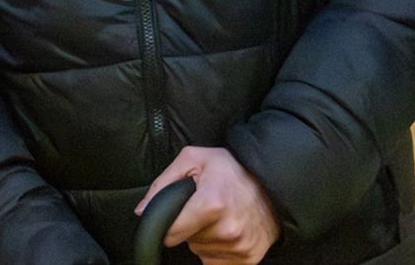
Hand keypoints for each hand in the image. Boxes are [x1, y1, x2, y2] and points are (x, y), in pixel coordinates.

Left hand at [136, 146, 280, 264]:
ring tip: (219, 217)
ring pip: (202, 252)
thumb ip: (163, 184)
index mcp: (212, 203)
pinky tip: (227, 232)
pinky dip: (218, 250)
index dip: (168, 224)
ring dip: (205, 239)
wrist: (272, 183)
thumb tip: (142, 211)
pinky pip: (218, 262)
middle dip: (190, 227)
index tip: (175, 216)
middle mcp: (228, 229)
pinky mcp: (249, 258)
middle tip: (206, 208)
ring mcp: (240, 246)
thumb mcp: (194, 160)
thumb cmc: (232, 169)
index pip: (171, 232)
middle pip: (187, 242)